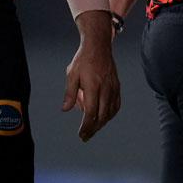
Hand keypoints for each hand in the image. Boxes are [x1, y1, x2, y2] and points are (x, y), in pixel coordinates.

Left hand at [62, 10, 121, 140]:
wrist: (99, 45)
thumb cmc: (83, 59)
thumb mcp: (71, 74)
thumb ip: (69, 93)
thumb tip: (65, 109)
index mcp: (93, 86)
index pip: (91, 112)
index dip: (86, 126)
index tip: (81, 134)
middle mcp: (106, 88)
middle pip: (102, 115)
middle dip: (93, 128)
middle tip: (85, 136)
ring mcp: (113, 87)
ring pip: (111, 112)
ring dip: (102, 123)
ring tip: (93, 129)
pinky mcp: (117, 85)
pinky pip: (116, 104)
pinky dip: (111, 114)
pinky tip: (105, 118)